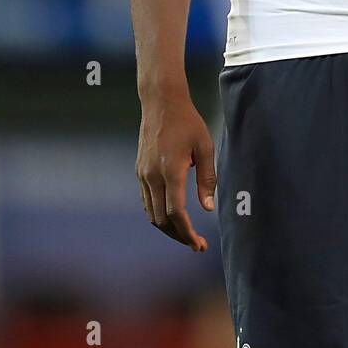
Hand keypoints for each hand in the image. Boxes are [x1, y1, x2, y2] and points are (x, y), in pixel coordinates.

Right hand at [136, 84, 216, 250]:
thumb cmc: (188, 123)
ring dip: (168, 228)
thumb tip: (207, 208)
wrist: (161, 103)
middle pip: (162, 219)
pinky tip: (173, 216)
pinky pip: (147, 201)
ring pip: (152, 214)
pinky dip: (159, 214)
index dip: (187, 233)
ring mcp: (143, 174)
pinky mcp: (140, 171)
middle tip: (197, 244)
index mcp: (171, 170)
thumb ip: (207, 178)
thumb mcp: (206, 147)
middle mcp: (152, 176)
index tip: (199, 244)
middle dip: (179, 236)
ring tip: (187, 234)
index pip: (176, 213)